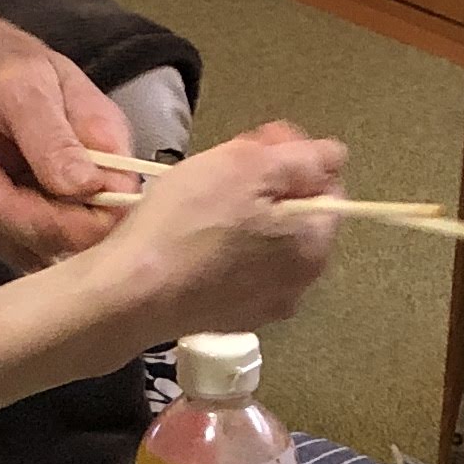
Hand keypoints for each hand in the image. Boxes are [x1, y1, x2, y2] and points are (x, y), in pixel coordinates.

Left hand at [0, 10, 135, 266]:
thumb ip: (55, 139)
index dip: (74, 220)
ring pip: (40, 253)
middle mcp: (98, 190)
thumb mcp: (26, 91)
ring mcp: (68, 212)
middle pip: (76, 243)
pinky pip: (14, 251)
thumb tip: (88, 187)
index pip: (120, 213)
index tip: (25, 190)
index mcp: (113, 151)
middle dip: (18, 215)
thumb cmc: (2, 69)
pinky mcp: (37, 228)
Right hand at [85, 122, 346, 338]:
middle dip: (269, 186)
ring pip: (266, 244)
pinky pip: (238, 270)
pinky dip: (225, 249)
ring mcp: (263, 308)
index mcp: (315, 248)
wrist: (128, 293)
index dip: (294, 158)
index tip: (255, 144)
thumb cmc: (187, 222)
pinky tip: (193, 237)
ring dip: (246, 215)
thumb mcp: (248, 167)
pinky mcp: (227, 319)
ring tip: (205, 198)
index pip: (329, 188)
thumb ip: (305, 159)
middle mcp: (299, 285)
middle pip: (297, 218)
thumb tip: (335, 156)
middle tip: (225, 166)